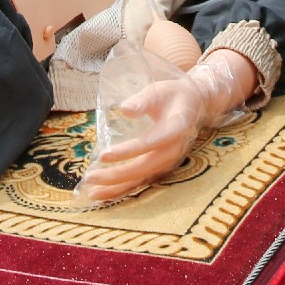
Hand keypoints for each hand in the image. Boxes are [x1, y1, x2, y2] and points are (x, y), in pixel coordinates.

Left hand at [76, 73, 211, 203]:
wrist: (195, 106)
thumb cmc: (172, 95)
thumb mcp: (159, 91)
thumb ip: (143, 100)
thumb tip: (124, 109)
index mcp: (175, 128)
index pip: (149, 143)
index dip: (126, 151)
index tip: (102, 155)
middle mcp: (173, 150)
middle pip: (143, 168)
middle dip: (115, 175)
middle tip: (89, 177)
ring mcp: (169, 162)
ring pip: (142, 180)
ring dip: (117, 188)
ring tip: (92, 192)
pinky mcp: (162, 168)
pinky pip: (142, 182)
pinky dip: (123, 189)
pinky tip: (104, 194)